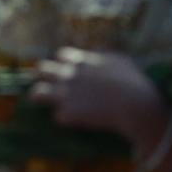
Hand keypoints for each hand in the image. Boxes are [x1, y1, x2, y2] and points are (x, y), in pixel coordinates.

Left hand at [30, 47, 162, 143]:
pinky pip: (58, 116)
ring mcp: (65, 93)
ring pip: (37, 93)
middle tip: (48, 85)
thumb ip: (105, 53)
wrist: (134, 103)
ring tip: (41, 103)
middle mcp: (68, 74)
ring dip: (40, 97)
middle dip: (44, 77)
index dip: (63, 64)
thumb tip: (98, 50)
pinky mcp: (68, 112)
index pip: (60, 56)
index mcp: (81, 60)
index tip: (66, 70)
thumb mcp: (120, 60)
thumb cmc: (132, 80)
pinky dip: (65, 119)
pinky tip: (73, 122)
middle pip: (42, 70)